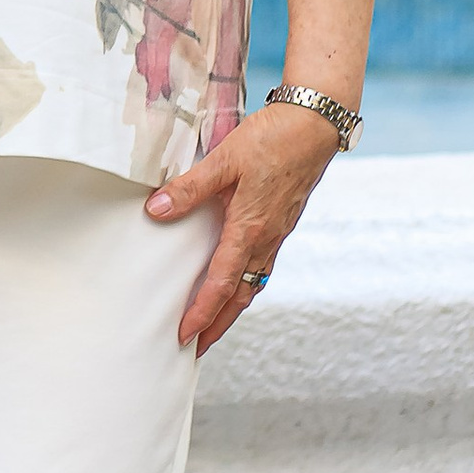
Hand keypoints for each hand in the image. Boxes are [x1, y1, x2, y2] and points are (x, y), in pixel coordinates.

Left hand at [147, 98, 345, 353]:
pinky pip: (264, 263)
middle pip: (242, 294)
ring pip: (255, 281)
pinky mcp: (284, 221)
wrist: (317, 124)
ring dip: (234, 307)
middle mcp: (268, 237)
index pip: (222, 282)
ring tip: (214, 323)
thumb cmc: (272, 138)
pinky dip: (248, 283)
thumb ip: (191, 187)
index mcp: (251, 227)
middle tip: (196, 349)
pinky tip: (237, 280)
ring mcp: (279, 231)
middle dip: (219, 324)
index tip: (185, 336)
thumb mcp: (225, 159)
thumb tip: (157, 210)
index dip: (203, 311)